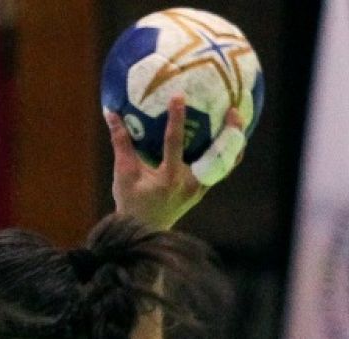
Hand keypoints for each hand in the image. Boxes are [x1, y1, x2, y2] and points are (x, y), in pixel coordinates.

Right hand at [107, 94, 246, 230]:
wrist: (144, 232)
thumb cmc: (131, 202)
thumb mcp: (124, 172)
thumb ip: (121, 142)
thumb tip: (111, 113)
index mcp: (168, 178)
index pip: (174, 143)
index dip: (176, 119)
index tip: (179, 97)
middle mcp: (189, 183)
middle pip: (216, 156)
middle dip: (228, 133)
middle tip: (233, 110)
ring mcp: (199, 189)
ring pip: (224, 164)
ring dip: (233, 143)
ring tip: (237, 121)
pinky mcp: (202, 191)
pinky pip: (220, 170)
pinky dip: (227, 154)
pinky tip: (229, 138)